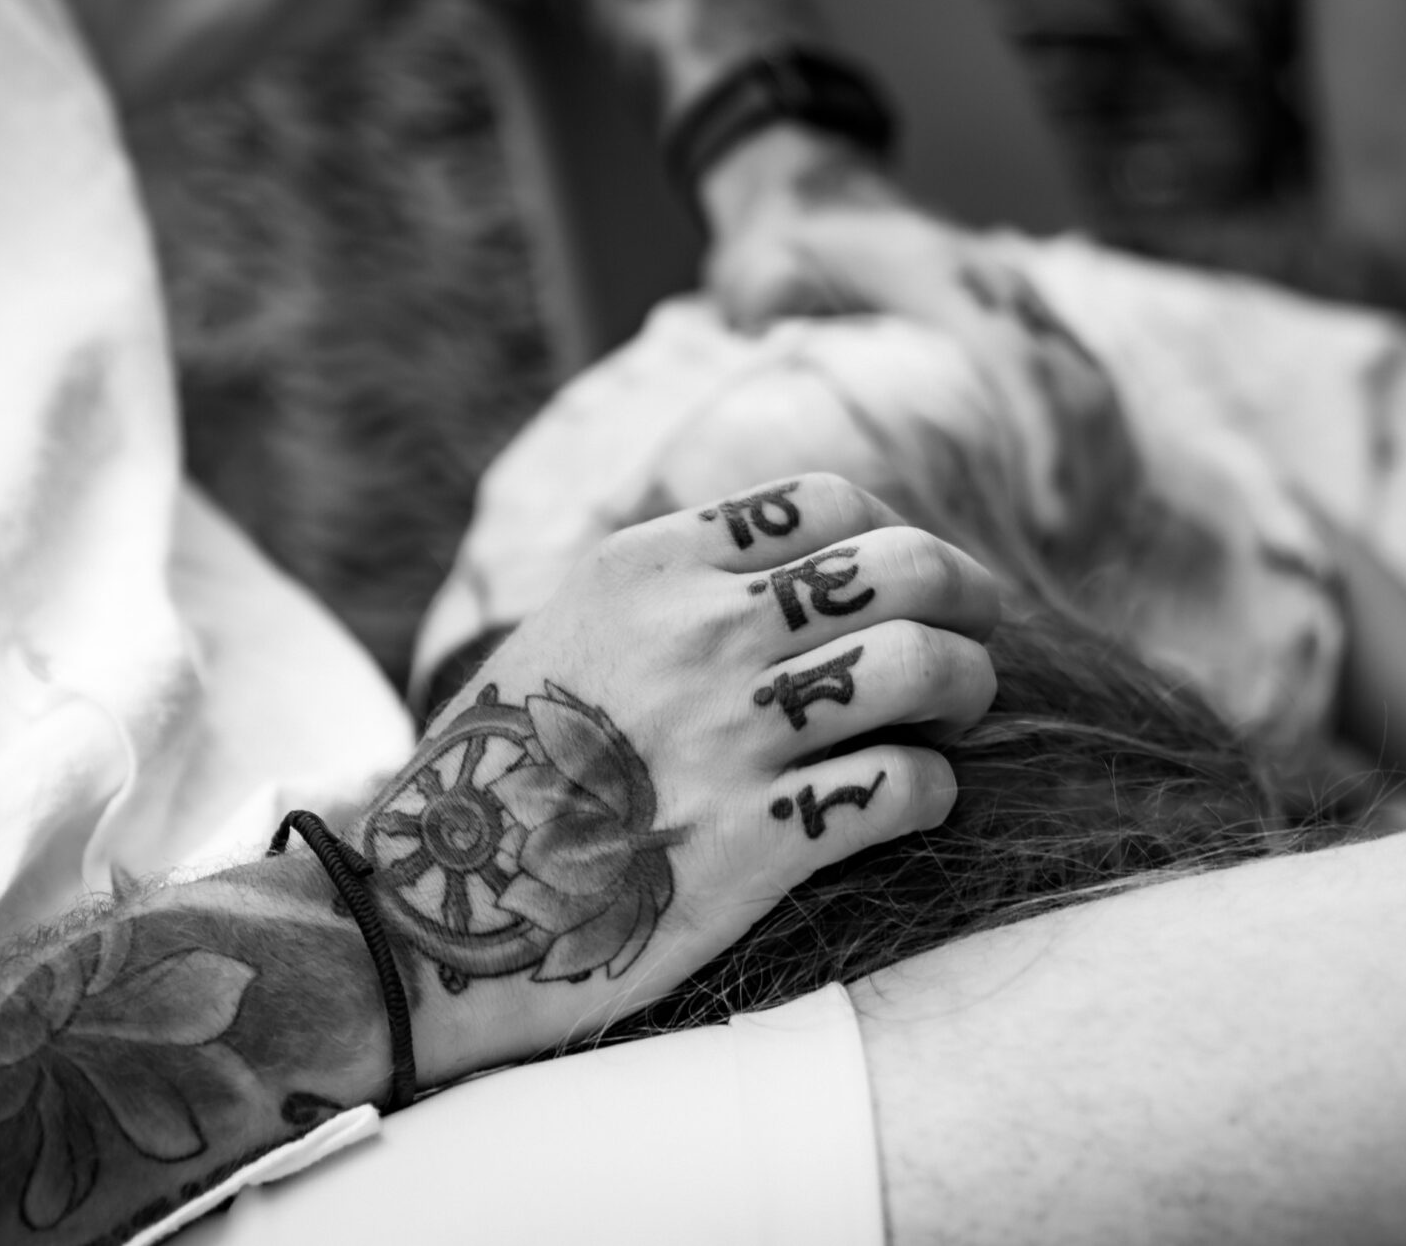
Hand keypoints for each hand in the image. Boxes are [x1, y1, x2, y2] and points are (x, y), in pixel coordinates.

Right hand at [363, 473, 1000, 1079]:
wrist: (430, 903)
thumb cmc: (502, 768)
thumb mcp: (569, 627)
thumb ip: (674, 587)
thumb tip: (800, 572)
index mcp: (651, 567)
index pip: (825, 502)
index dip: (892, 532)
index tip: (908, 577)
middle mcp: (699, 634)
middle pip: (901, 566)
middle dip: (965, 594)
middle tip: (976, 631)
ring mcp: (731, 736)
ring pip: (923, 666)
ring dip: (966, 686)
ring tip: (956, 714)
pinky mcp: (758, 842)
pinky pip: (907, 787)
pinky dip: (933, 788)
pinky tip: (914, 797)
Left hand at [697, 124, 1138, 552]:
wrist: (819, 193)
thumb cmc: (789, 249)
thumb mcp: (763, 272)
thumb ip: (772, 308)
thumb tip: (775, 358)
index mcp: (943, 278)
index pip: (1014, 362)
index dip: (1042, 442)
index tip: (1049, 519)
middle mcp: (1000, 288)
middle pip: (1075, 385)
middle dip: (1082, 478)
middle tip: (1063, 567)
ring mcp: (1024, 303)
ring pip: (1093, 389)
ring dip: (1097, 472)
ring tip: (1077, 559)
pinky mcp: (1031, 325)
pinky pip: (1086, 387)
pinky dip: (1094, 452)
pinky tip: (1083, 520)